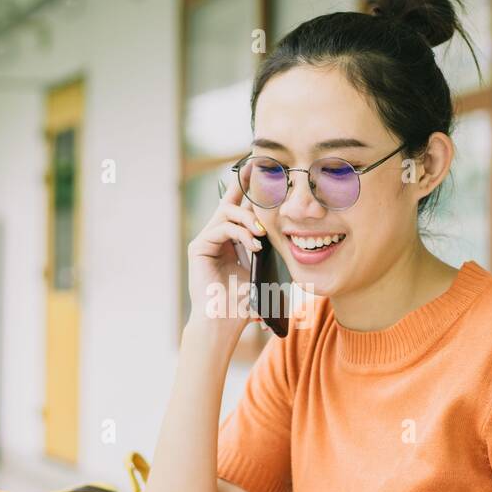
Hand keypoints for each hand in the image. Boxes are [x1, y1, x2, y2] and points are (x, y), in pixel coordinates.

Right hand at [185, 180, 267, 336]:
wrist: (225, 323)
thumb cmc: (245, 303)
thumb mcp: (264, 270)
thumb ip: (269, 250)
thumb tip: (291, 234)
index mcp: (232, 241)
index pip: (241, 210)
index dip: (250, 190)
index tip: (264, 172)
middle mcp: (217, 237)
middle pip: (230, 201)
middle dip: (244, 184)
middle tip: (257, 168)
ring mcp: (206, 241)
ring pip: (227, 213)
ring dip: (249, 219)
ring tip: (263, 234)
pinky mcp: (199, 247)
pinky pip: (221, 228)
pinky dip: (240, 233)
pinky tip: (255, 245)